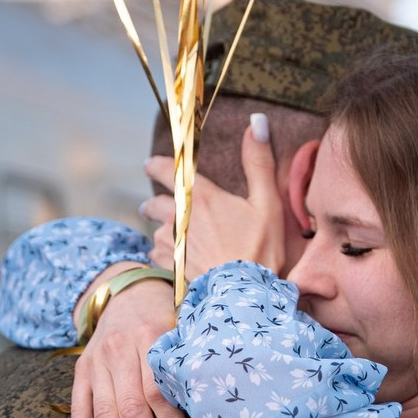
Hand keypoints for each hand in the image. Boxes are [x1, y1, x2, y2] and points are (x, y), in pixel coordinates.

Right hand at [71, 276, 188, 417]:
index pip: (160, 393)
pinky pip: (78, 405)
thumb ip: (190, 366)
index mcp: (153, 338)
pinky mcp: (81, 368)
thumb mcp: (184, 331)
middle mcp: (121, 349)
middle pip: (132, 408)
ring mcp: (97, 360)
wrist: (129, 291)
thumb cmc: (169, 320)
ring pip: (105, 412)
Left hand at [142, 118, 285, 278]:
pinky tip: (174, 261)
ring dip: (162, 232)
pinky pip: (157, 256)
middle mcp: (178, 217)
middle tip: (154, 205)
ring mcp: (171, 244)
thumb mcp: (267, 203)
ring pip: (156, 232)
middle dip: (154, 203)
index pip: (169, 171)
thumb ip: (258, 162)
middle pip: (153, 203)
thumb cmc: (260, 249)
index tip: (151, 164)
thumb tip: (258, 121)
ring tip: (171, 238)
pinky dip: (164, 255)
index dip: (157, 165)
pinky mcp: (169, 268)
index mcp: (201, 196)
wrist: (244, 297)